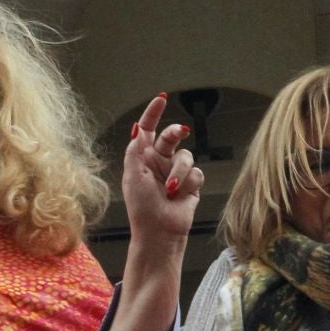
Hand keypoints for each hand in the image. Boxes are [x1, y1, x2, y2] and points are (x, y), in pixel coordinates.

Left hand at [120, 93, 203, 256]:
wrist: (159, 231)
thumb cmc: (142, 207)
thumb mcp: (132, 175)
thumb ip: (135, 149)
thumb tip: (137, 127)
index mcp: (142, 158)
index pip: (147, 129)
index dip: (153, 113)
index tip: (162, 99)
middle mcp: (159, 162)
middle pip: (171, 136)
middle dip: (175, 133)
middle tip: (179, 132)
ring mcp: (176, 173)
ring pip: (186, 157)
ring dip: (179, 173)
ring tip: (171, 190)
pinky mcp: (191, 185)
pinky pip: (197, 173)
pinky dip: (189, 184)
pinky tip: (181, 196)